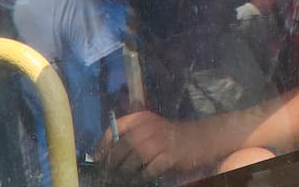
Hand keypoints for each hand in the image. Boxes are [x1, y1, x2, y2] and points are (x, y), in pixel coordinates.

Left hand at [100, 110, 220, 178]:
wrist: (200, 138)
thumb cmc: (169, 135)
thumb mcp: (150, 128)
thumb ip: (131, 136)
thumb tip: (106, 153)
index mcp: (142, 118)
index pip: (115, 128)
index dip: (104, 145)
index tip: (98, 159)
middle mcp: (150, 126)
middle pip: (124, 145)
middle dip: (113, 161)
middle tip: (107, 172)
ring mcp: (161, 141)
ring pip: (135, 158)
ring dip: (125, 170)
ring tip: (120, 178)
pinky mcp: (171, 155)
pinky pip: (150, 169)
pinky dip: (142, 176)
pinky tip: (139, 179)